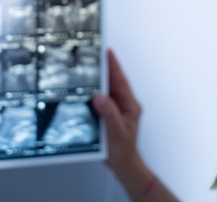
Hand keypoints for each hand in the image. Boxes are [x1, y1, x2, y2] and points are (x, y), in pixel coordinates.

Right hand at [92, 49, 142, 173]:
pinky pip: (102, 98)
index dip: (114, 66)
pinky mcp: (109, 113)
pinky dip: (94, 90)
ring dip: (99, 77)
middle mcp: (124, 104)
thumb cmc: (123, 150)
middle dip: (105, 66)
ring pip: (107, 88)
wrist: (123, 164)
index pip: (121, 81)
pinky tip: (87, 86)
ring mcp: (117, 108)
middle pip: (114, 81)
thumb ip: (109, 114)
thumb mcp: (116, 132)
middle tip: (96, 52)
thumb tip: (100, 97)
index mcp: (130, 105)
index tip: (108, 52)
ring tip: (90, 64)